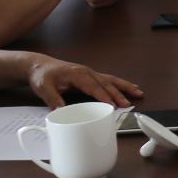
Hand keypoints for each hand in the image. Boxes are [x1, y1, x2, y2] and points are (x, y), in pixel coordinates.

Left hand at [25, 55, 140, 109]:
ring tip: (138, 92)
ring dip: (124, 87)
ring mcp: (89, 73)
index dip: (103, 96)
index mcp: (77, 74)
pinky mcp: (89, 76)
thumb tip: (61, 111)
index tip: (112, 105)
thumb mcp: (43, 87)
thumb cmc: (42, 76)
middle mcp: (86, 72)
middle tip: (127, 104)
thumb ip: (52, 99)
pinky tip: (127, 88)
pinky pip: (107, 80)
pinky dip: (119, 84)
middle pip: (106, 83)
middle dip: (118, 93)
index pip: (93, 86)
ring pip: (110, 80)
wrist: (39, 66)